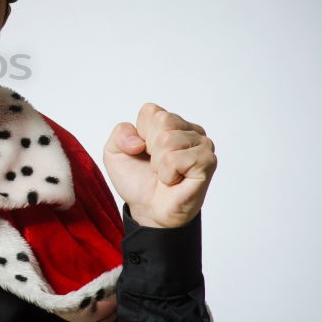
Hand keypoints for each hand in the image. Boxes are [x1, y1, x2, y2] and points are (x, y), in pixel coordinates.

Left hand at [103, 103, 216, 227]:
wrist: (148, 210)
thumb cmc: (137, 180)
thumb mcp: (114, 152)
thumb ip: (119, 134)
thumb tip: (139, 141)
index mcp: (170, 122)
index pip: (151, 111)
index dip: (139, 134)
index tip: (144, 152)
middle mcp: (190, 130)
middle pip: (162, 121)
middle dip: (150, 148)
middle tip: (156, 165)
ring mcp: (202, 145)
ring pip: (168, 140)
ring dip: (158, 164)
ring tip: (165, 174)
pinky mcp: (207, 162)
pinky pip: (176, 159)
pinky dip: (167, 173)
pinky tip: (174, 180)